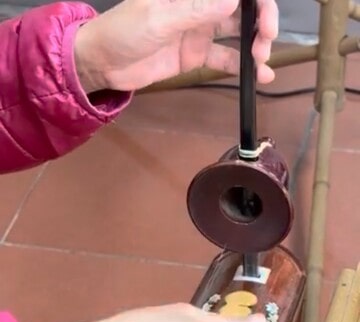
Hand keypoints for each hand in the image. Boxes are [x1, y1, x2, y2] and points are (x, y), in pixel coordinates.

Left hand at [74, 0, 277, 92]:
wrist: (103, 64)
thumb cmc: (123, 30)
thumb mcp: (159, 19)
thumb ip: (196, 10)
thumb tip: (234, 0)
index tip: (264, 14)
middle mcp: (200, 4)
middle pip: (242, 5)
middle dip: (261, 19)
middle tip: (267, 38)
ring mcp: (200, 29)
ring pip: (239, 31)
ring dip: (256, 43)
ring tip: (262, 60)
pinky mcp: (197, 55)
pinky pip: (226, 58)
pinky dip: (243, 67)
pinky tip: (259, 76)